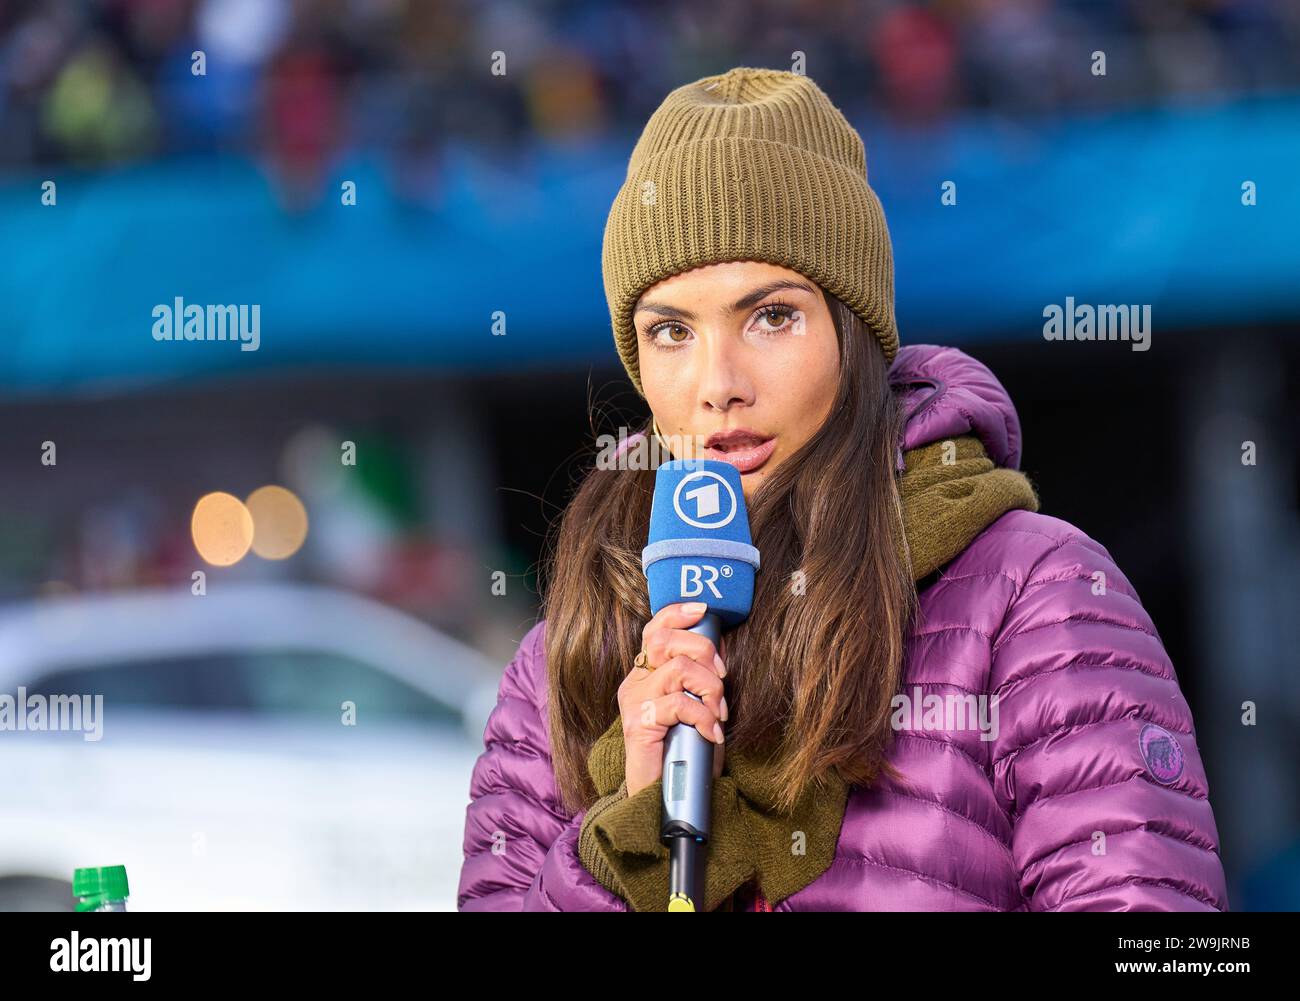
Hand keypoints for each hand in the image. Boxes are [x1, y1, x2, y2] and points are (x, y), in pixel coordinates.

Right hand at [620, 601, 727, 797]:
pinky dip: (703, 716)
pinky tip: (710, 733)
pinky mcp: (640, 724)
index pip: (654, 630)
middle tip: (721, 682)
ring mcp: (635, 703)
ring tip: (716, 714)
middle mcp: (635, 684)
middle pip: (667, 641)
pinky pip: (680, 704)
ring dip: (710, 690)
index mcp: (645, 675)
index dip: (678, 614)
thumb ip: (698, 681)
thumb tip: (719, 652)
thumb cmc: (683, 753)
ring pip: (679, 669)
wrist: (661, 798)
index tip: (703, 610)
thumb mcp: (693, 708)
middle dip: (705, 653)